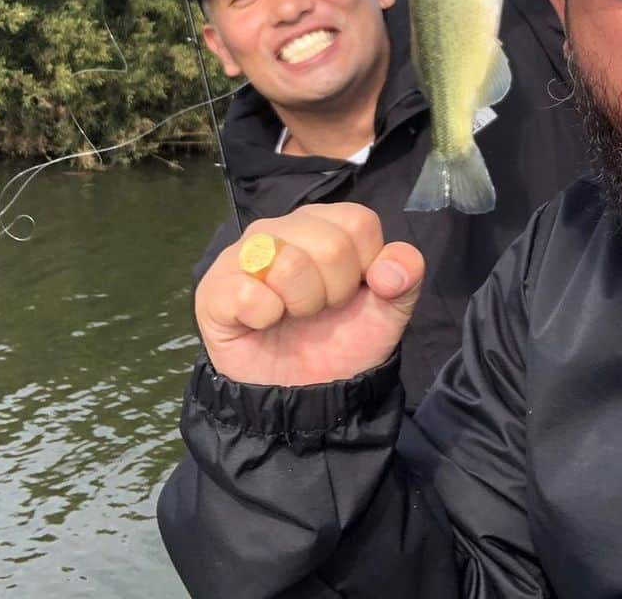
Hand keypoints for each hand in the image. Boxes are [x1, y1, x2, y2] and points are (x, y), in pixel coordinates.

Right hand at [195, 203, 424, 385]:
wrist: (299, 398)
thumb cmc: (340, 344)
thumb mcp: (387, 312)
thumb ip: (406, 278)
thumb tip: (389, 270)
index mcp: (326, 224)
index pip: (359, 222)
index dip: (365, 266)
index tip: (352, 292)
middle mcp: (284, 227)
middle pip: (330, 244)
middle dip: (335, 292)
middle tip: (319, 310)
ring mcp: (245, 252)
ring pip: (289, 262)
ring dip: (302, 304)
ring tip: (291, 314)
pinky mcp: (215, 286)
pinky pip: (249, 291)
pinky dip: (265, 316)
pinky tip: (262, 322)